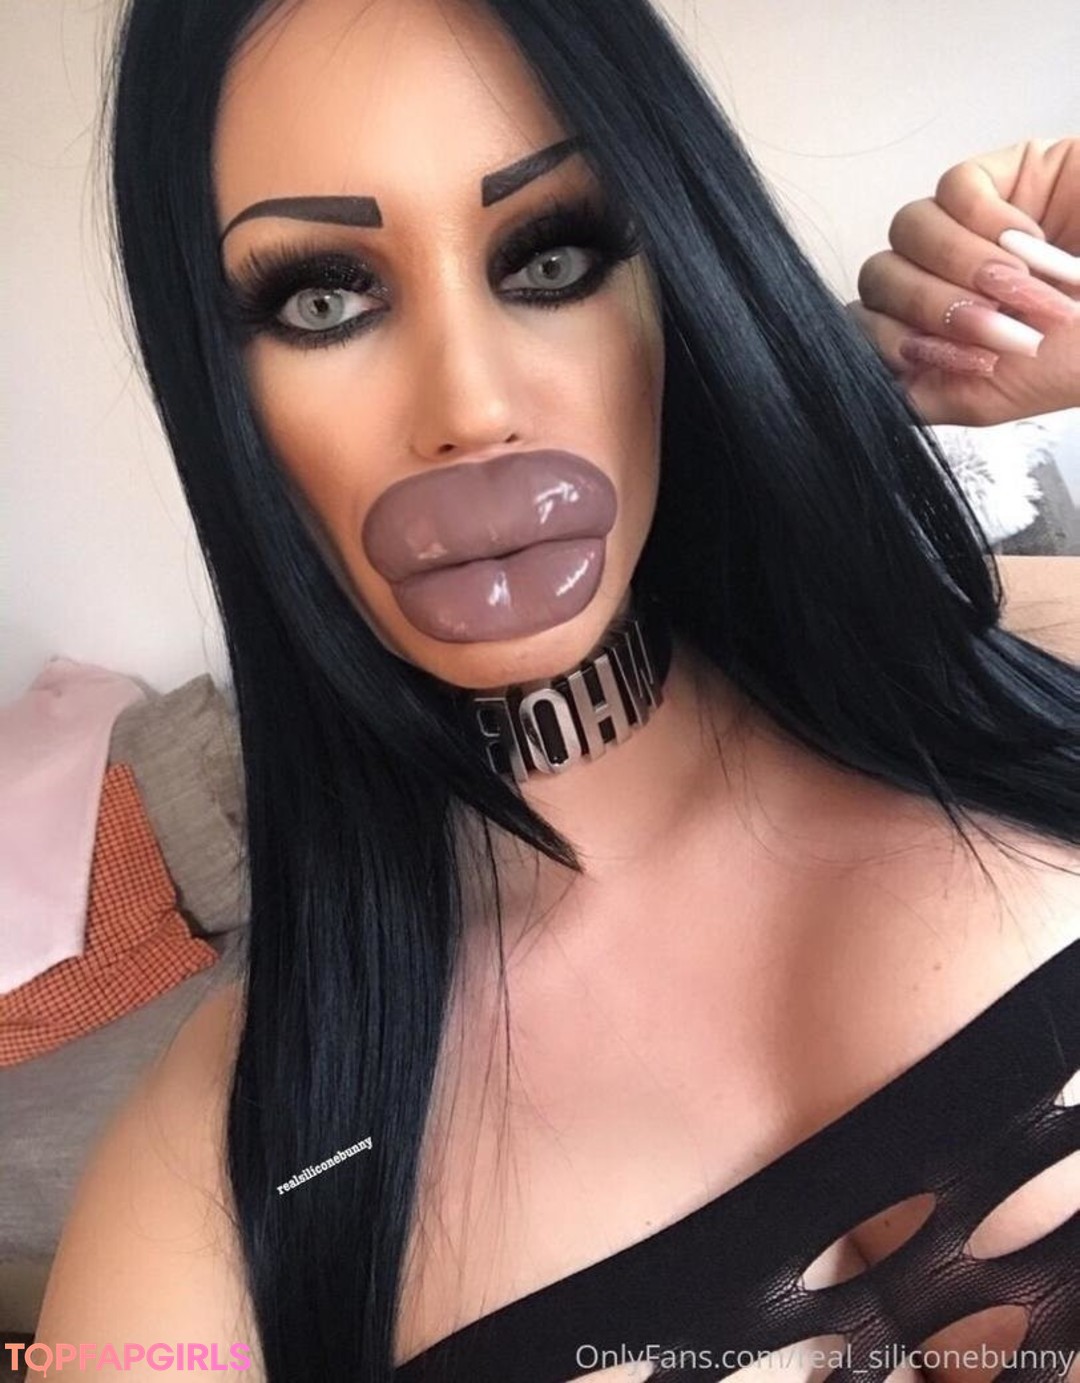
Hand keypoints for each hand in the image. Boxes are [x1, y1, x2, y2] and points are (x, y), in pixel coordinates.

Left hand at [847, 138, 1079, 425]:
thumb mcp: (987, 398)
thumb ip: (918, 394)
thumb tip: (868, 380)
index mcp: (930, 327)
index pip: (867, 322)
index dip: (894, 343)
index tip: (958, 359)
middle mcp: (939, 275)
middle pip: (880, 277)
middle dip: (935, 308)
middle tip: (1000, 326)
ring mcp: (964, 224)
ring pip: (908, 231)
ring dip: (963, 268)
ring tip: (1022, 289)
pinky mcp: (999, 175)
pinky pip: (955, 190)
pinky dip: (991, 223)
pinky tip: (1031, 244)